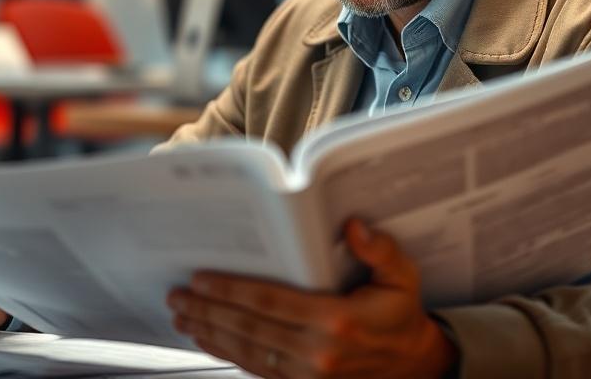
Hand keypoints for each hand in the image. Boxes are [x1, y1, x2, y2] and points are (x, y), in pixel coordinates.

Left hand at [167, 219, 457, 377]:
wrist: (413, 366)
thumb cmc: (400, 314)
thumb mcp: (402, 276)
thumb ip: (380, 250)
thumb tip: (354, 226)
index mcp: (337, 320)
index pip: (271, 302)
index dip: (232, 290)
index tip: (201, 279)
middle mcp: (318, 352)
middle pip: (250, 327)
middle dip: (208, 310)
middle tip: (177, 296)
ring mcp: (308, 374)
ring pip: (247, 351)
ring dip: (210, 333)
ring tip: (181, 316)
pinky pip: (257, 368)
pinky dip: (227, 353)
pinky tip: (208, 340)